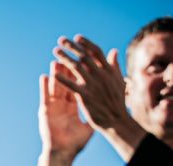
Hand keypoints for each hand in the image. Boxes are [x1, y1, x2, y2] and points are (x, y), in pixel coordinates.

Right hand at [37, 59, 92, 165]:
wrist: (63, 153)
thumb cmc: (76, 142)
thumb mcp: (90, 124)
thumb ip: (97, 111)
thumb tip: (108, 105)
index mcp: (74, 105)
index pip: (79, 85)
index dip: (82, 73)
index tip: (86, 61)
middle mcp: (63, 104)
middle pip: (67, 83)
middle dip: (68, 69)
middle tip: (71, 57)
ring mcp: (54, 107)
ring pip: (55, 87)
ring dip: (56, 74)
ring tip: (57, 60)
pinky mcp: (46, 113)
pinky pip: (46, 97)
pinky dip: (45, 87)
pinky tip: (44, 77)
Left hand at [50, 35, 143, 162]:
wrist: (117, 120)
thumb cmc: (117, 102)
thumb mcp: (119, 81)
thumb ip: (114, 66)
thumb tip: (113, 51)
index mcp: (109, 70)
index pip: (97, 52)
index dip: (86, 44)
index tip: (77, 37)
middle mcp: (101, 75)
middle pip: (84, 56)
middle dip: (72, 47)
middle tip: (61, 40)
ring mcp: (93, 85)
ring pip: (76, 68)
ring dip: (65, 58)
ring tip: (55, 52)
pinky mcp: (85, 96)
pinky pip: (71, 86)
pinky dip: (62, 79)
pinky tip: (53, 74)